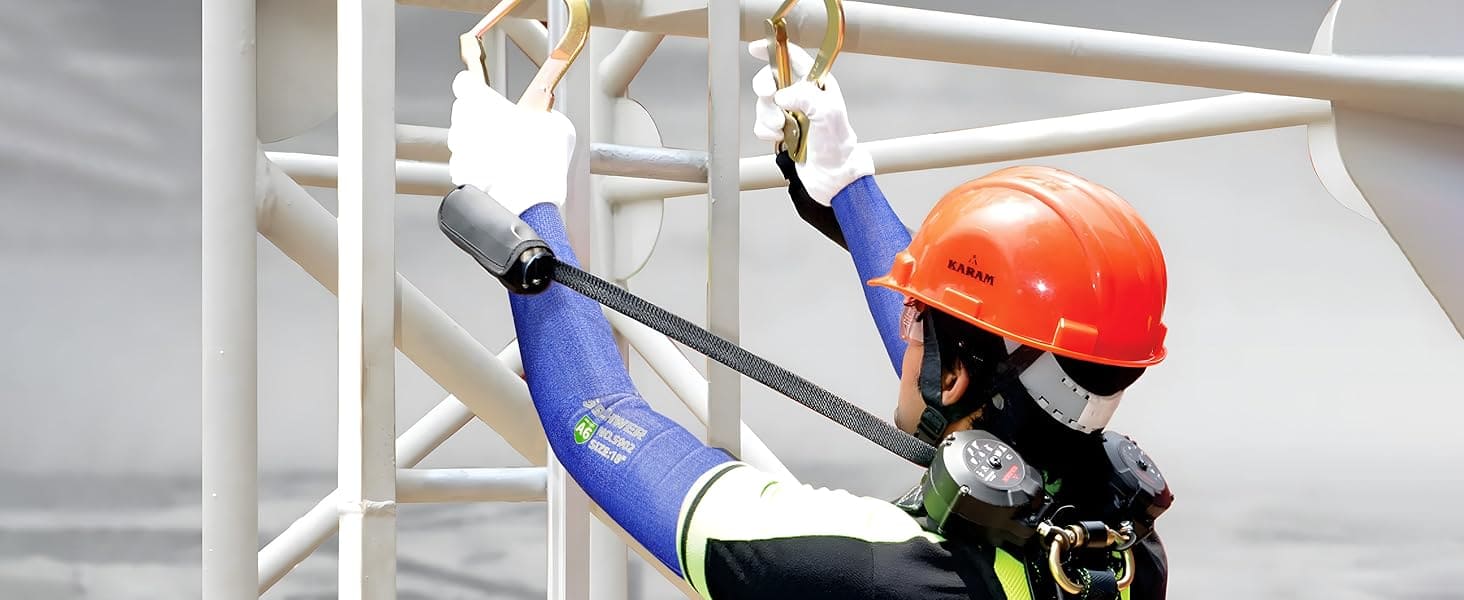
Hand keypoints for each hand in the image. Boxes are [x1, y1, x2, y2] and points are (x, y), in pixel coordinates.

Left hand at [448, 70, 576, 214]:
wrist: (532, 203)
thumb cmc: (543, 162)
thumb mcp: (557, 124)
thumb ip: (540, 112)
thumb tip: (540, 115)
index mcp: (483, 104)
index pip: (464, 83)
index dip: (476, 89)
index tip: (484, 93)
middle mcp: (464, 126)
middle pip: (462, 112)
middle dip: (480, 118)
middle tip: (504, 128)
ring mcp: (459, 152)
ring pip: (462, 139)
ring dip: (478, 142)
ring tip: (503, 153)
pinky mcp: (460, 175)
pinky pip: (464, 164)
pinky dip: (476, 166)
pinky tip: (496, 171)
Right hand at [750, 39, 873, 205]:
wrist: (832, 175)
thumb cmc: (837, 144)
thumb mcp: (827, 113)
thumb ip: (805, 96)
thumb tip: (782, 94)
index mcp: (816, 85)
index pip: (793, 58)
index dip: (775, 50)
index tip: (757, 48)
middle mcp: (802, 96)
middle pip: (771, 79)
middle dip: (766, 88)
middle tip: (769, 96)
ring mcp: (790, 113)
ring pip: (764, 103)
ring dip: (768, 116)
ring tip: (781, 127)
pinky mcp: (781, 130)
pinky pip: (762, 124)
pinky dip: (766, 131)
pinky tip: (780, 138)